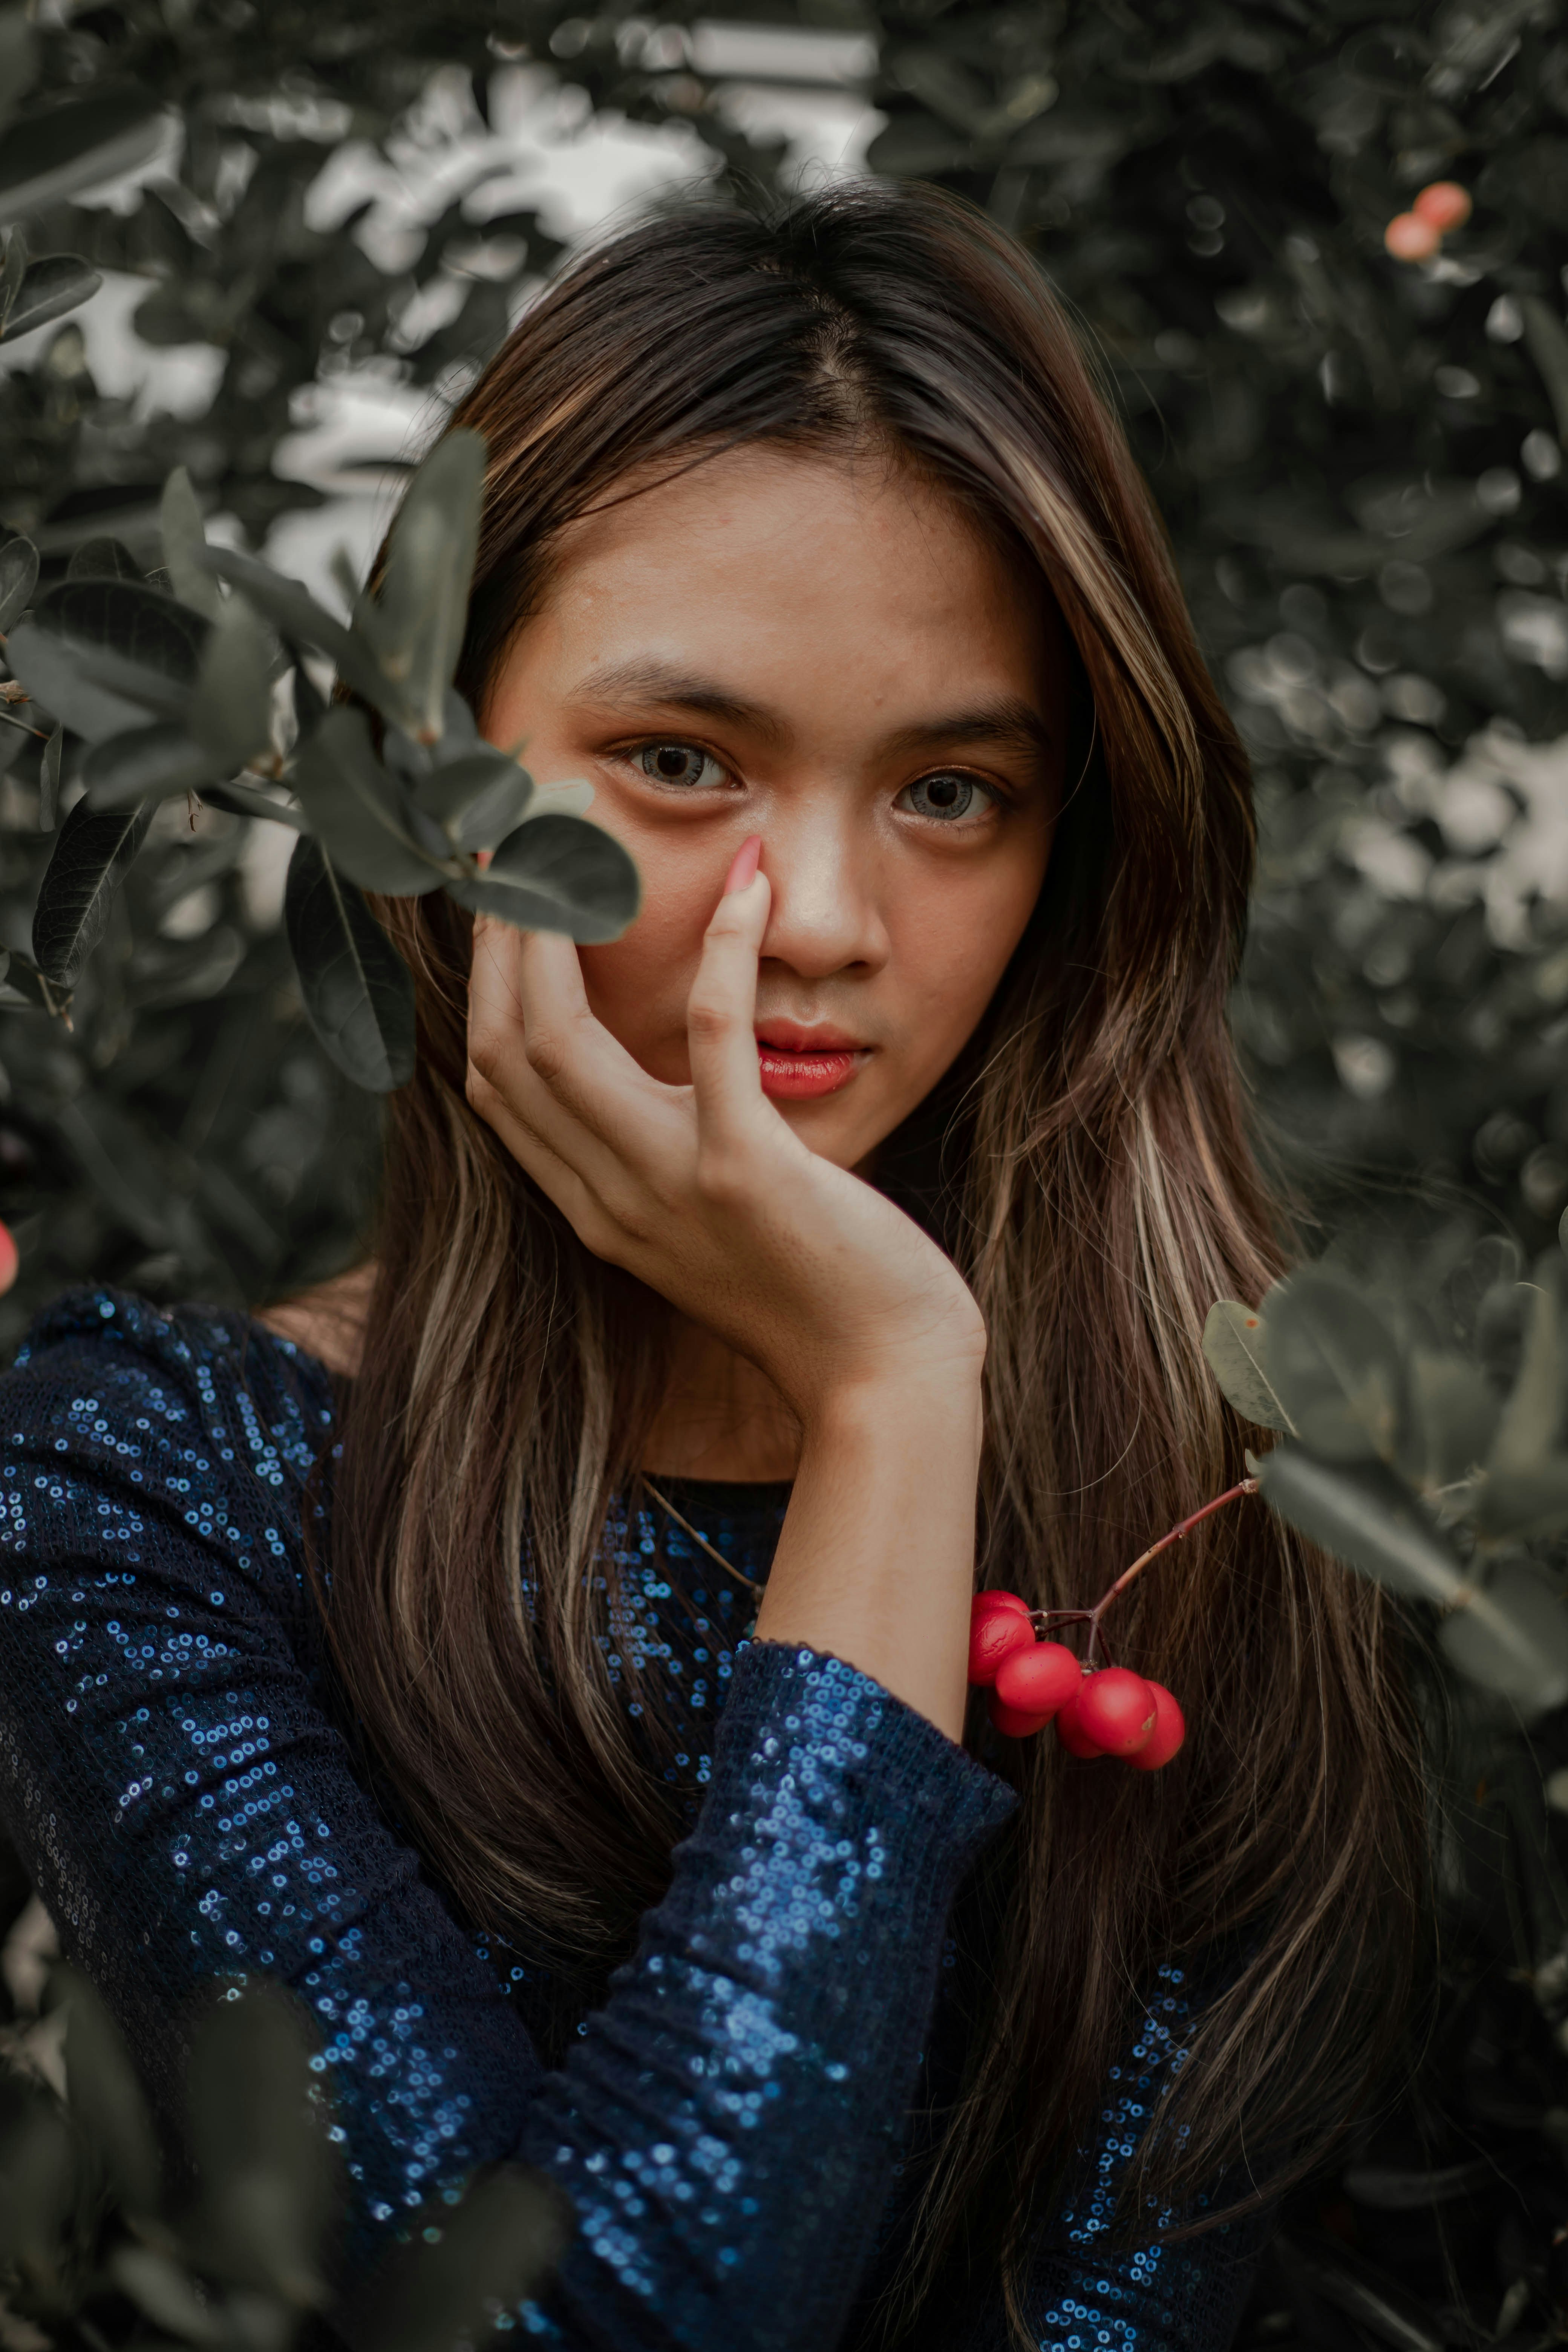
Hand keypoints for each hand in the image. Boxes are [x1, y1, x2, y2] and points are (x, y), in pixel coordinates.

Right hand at [464, 850, 985, 1430]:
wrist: (884, 1381)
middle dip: (501, 935)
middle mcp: (610, 1201)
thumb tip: (657, 1075)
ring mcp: (669, 1187)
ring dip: (563, 928)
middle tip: (525, 840)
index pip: (492, 1082)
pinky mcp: (746, 1172)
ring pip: (562, 1039)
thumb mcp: (709, 1225)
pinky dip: (722, 952)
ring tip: (585, 841)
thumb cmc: (817, 1292)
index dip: (485, 982)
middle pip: (504, 1047)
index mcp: (594, 1210)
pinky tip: (747, 888)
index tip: (505, 900)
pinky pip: (710, 1037)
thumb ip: (664, 1159)